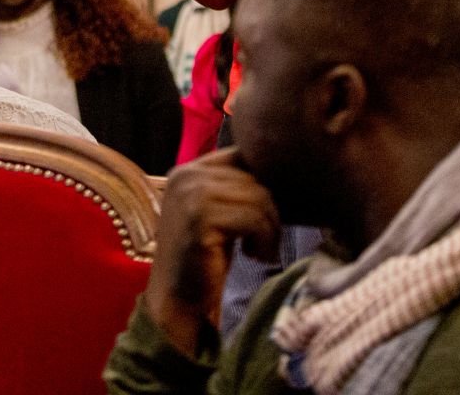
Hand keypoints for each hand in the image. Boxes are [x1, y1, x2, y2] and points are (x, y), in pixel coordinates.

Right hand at [145, 148, 281, 355]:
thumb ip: (236, 188)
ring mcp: (191, 194)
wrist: (177, 302)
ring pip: (259, 197)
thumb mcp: (218, 213)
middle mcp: (186, 175)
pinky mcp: (200, 218)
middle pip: (255, 178)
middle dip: (270, 212)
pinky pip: (254, 218)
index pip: (242, 156)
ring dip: (270, 229)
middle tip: (264, 242)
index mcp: (188, 170)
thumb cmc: (206, 260)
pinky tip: (254, 256)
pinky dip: (264, 240)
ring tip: (259, 251)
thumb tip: (282, 169)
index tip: (264, 217)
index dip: (262, 183)